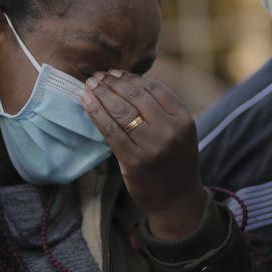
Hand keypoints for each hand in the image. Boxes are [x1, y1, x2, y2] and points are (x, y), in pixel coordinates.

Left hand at [82, 69, 206, 239]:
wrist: (177, 200)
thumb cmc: (174, 161)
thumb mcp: (179, 132)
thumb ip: (161, 110)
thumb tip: (127, 82)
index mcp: (184, 120)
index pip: (154, 88)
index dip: (131, 78)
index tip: (115, 72)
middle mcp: (170, 131)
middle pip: (136, 97)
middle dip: (112, 83)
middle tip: (97, 76)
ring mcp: (152, 147)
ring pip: (121, 111)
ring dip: (102, 94)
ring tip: (90, 85)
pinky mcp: (133, 161)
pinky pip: (110, 130)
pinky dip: (96, 113)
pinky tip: (86, 102)